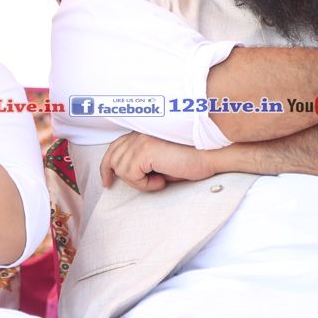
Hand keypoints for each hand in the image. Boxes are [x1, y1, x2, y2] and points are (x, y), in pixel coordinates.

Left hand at [100, 132, 216, 190]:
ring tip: (159, 181)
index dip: (107, 164)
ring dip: (138, 182)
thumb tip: (124, 175)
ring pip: (122, 169)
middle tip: (119, 186)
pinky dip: (144, 184)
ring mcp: (141, 140)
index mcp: (143, 132)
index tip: (107, 180)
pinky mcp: (145, 150)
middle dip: (115, 174)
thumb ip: (142, 163)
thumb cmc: (191, 161)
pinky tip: (161, 182)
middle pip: (112, 156)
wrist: (210, 157)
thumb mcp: (160, 162)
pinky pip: (132, 175)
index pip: (115, 146)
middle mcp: (139, 133)